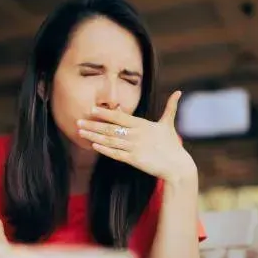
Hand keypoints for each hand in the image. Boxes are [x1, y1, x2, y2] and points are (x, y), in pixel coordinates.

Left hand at [77, 90, 196, 182]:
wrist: (177, 166)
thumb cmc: (172, 145)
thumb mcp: (169, 124)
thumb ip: (170, 107)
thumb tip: (179, 92)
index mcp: (142, 124)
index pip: (119, 116)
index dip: (105, 113)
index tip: (91, 109)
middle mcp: (136, 135)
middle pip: (110, 128)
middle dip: (93, 124)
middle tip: (78, 121)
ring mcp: (134, 147)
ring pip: (110, 140)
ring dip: (94, 136)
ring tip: (81, 132)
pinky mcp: (134, 160)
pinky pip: (115, 154)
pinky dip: (104, 149)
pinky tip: (93, 145)